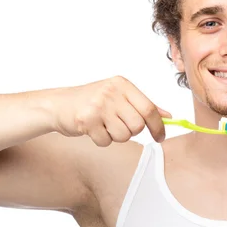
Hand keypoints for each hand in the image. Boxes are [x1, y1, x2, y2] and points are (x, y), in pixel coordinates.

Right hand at [55, 76, 171, 146]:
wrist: (58, 104)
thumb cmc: (91, 101)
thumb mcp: (118, 96)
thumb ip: (142, 105)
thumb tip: (167, 116)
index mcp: (122, 84)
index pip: (149, 108)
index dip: (158, 126)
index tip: (160, 137)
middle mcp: (111, 92)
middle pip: (137, 125)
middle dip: (130, 131)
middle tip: (117, 125)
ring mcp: (98, 106)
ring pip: (123, 135)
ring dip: (115, 136)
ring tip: (103, 125)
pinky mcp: (86, 120)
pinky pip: (106, 141)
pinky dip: (101, 140)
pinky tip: (93, 129)